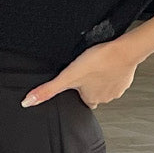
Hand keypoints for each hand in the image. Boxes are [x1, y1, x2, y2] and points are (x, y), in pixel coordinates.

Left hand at [20, 37, 138, 110]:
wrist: (125, 50)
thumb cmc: (98, 62)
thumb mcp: (67, 76)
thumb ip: (48, 90)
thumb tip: (27, 102)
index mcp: (90, 99)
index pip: (81, 100)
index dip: (77, 91)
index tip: (76, 83)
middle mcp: (104, 98)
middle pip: (93, 93)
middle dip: (89, 83)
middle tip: (86, 70)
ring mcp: (117, 90)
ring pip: (105, 86)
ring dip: (101, 77)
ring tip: (97, 65)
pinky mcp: (126, 79)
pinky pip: (117, 77)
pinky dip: (113, 71)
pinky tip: (109, 63)